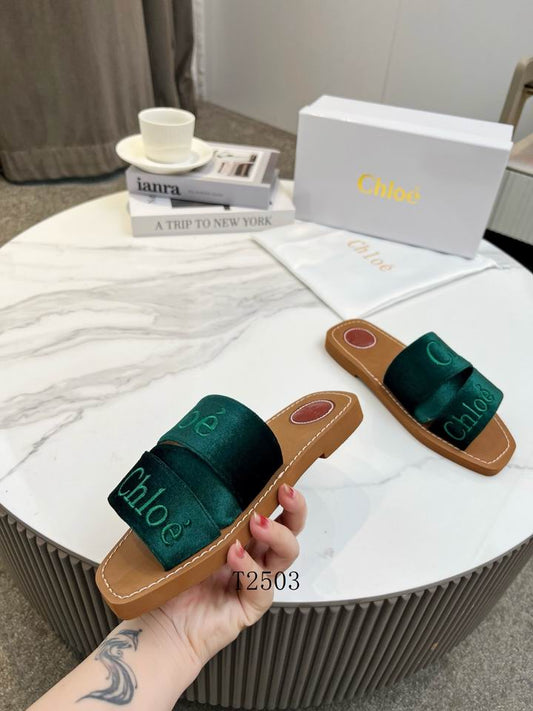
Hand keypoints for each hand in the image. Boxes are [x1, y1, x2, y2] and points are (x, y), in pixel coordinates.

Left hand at [154, 484, 306, 669]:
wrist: (158, 626)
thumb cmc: (166, 579)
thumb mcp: (177, 534)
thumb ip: (189, 510)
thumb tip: (189, 473)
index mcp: (239, 534)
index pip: (270, 509)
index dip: (279, 491)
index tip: (278, 473)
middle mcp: (252, 554)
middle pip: (291, 528)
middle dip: (295, 508)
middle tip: (285, 492)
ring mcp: (254, 580)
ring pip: (285, 554)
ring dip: (277, 534)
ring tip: (257, 523)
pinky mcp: (250, 605)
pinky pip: (261, 586)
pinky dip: (250, 567)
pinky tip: (235, 555)